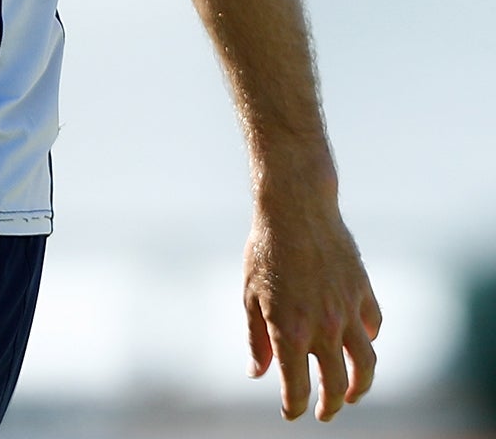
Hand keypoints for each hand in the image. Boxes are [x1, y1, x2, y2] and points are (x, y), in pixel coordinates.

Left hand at [244, 182, 382, 419]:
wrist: (296, 209)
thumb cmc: (265, 251)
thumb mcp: (250, 295)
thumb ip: (256, 339)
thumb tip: (258, 374)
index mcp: (289, 330)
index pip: (296, 387)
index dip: (294, 406)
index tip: (291, 413)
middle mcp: (324, 327)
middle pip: (334, 385)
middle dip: (329, 406)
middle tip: (324, 414)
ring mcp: (348, 312)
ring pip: (365, 365)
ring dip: (359, 386)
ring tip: (350, 394)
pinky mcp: (364, 294)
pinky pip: (373, 328)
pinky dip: (367, 341)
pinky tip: (357, 344)